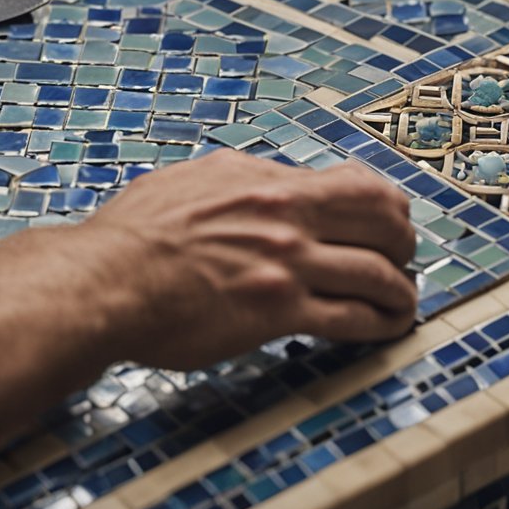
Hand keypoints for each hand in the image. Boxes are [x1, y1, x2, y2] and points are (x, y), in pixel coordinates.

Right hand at [0, 149, 416, 458]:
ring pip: (377, 273)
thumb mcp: (184, 184)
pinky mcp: (278, 311)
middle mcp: (284, 215)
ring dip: (400, 291)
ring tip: (403, 305)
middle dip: (404, 241)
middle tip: (404, 259)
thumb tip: (246, 178)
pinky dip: (380, 325)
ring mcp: (286, 263)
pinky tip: (384, 331)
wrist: (105, 280)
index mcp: (261, 181)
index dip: (384, 203)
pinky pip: (351, 317)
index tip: (388, 218)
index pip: (351, 181)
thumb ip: (229, 181)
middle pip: (381, 219)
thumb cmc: (130, 237)